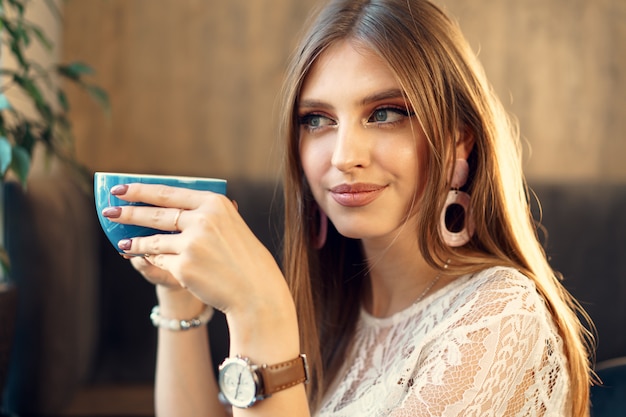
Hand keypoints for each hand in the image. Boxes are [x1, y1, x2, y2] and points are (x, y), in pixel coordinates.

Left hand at [102, 183, 286, 316]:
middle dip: (128, 212)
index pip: (169, 193)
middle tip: (109, 211)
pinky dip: (151, 260)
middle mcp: (202, 220)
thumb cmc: (245, 259)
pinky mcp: (184, 267)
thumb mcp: (232, 226)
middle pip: (155, 214)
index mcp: (214, 204)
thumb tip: (174, 207)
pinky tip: (143, 260)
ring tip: (121, 243)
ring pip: (153, 240)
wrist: (256, 291)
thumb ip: (208, 215)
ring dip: (133, 242)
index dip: (141, 190)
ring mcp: (192, 244)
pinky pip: (160, 261)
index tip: (121, 188)